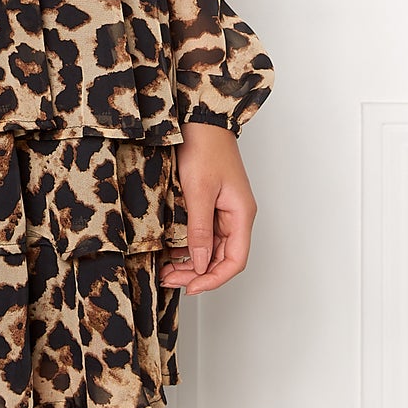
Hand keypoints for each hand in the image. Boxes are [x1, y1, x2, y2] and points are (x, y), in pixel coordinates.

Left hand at [158, 121, 258, 296]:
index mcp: (241, 215)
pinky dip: (188, 245)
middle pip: (221, 257)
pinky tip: (170, 251)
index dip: (213, 279)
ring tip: (166, 270)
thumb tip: (199, 264)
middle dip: (196, 273)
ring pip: (210, 247)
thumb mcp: (198, 191)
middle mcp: (235, 215)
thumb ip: (199, 230)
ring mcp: (224, 209)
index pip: (234, 261)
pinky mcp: (211, 202)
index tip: (190, 288)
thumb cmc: (204, 148)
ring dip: (190, 261)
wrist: (199, 119)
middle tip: (169, 280)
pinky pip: (203, 232)